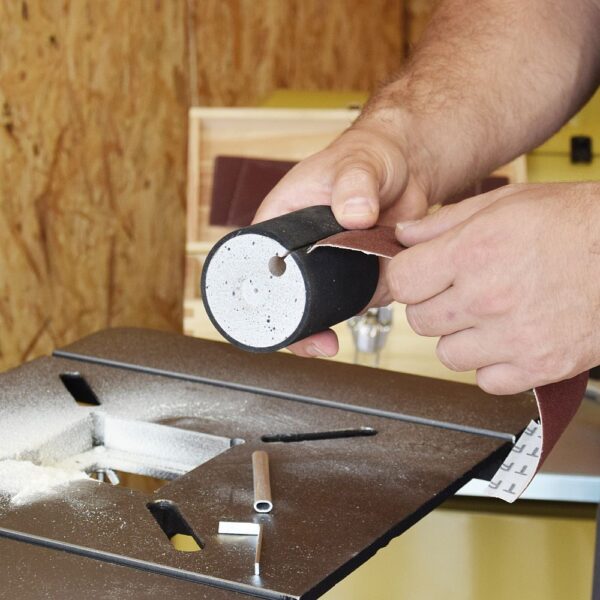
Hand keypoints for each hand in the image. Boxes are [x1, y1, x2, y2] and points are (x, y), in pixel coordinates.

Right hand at [253, 125, 429, 357]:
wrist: (407, 167)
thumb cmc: (369, 156)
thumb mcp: (358, 163)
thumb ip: (355, 183)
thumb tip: (354, 214)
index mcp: (281, 224)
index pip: (258, 266)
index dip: (261, 298)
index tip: (276, 319)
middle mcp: (300, 251)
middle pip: (286, 299)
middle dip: (299, 327)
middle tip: (317, 341)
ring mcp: (330, 267)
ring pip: (321, 307)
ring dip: (330, 324)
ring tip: (334, 340)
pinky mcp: (359, 275)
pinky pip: (357, 301)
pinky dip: (365, 308)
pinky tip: (373, 301)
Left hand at [391, 182, 599, 393]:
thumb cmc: (578, 223)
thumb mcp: (507, 203)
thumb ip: (446, 222)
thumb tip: (404, 236)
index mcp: (473, 252)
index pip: (401, 282)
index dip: (407, 278)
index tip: (419, 277)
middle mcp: (487, 297)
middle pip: (419, 320)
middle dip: (432, 305)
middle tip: (458, 292)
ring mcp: (512, 337)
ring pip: (446, 354)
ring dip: (459, 337)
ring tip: (487, 316)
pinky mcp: (538, 366)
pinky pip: (486, 380)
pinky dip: (491, 365)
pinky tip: (507, 339)